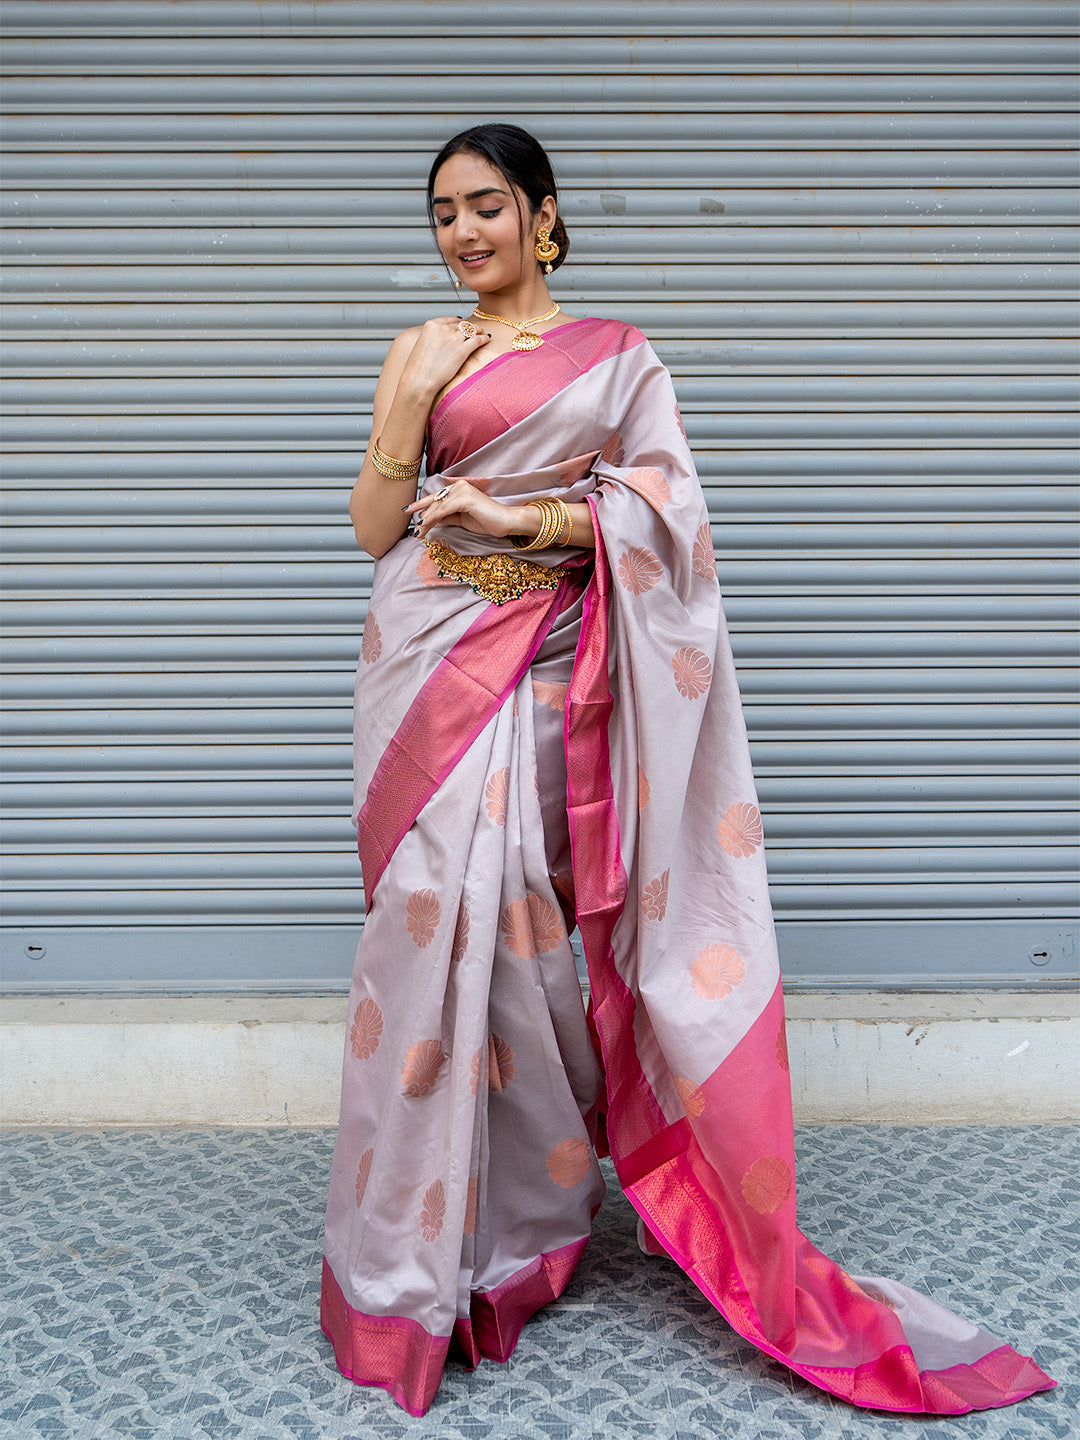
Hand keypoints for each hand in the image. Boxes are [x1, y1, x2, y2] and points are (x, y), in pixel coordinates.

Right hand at [397, 316, 491, 402]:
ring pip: (471, 330)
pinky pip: (477, 340)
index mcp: (431, 325)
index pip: (449, 319)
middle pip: (461, 325)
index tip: (462, 322)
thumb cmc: (417, 369)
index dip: (458, 321)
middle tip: (476, 329)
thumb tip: (439, 342)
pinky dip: (484, 338)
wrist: (419, 380)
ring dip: (479, 330)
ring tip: (483, 332)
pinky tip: (487, 338)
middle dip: (470, 327)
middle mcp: (443, 329)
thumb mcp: (420, 346)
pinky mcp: (463, 350)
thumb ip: (431, 339)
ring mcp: (454, 338)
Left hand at [405, 480, 528, 541]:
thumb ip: (448, 517)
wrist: (506, 522)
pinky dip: (434, 517)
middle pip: (435, 502)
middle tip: (413, 528)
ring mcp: (462, 491)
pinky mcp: (465, 499)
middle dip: (422, 515)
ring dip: (426, 520)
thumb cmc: (487, 520)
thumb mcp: (462, 519)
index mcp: (458, 488)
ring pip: (438, 506)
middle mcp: (459, 486)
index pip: (437, 498)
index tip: (408, 511)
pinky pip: (444, 510)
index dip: (421, 504)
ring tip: (418, 531)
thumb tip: (432, 520)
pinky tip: (426, 524)